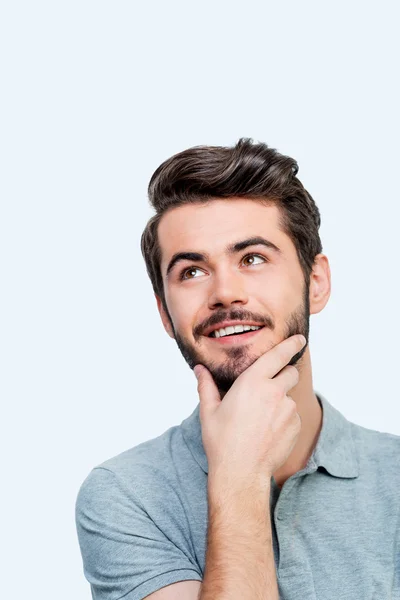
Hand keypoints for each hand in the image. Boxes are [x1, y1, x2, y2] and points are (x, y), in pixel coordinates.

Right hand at [194, 334, 306, 489]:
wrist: (241, 472)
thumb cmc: (222, 441)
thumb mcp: (209, 411)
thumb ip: (206, 386)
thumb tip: (199, 369)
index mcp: (253, 382)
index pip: (278, 355)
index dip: (291, 344)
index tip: (299, 339)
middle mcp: (274, 392)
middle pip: (290, 372)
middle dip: (284, 374)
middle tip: (269, 388)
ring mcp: (288, 410)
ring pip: (290, 396)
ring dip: (281, 400)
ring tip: (261, 419)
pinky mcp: (295, 426)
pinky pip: (293, 415)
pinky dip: (284, 418)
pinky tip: (268, 432)